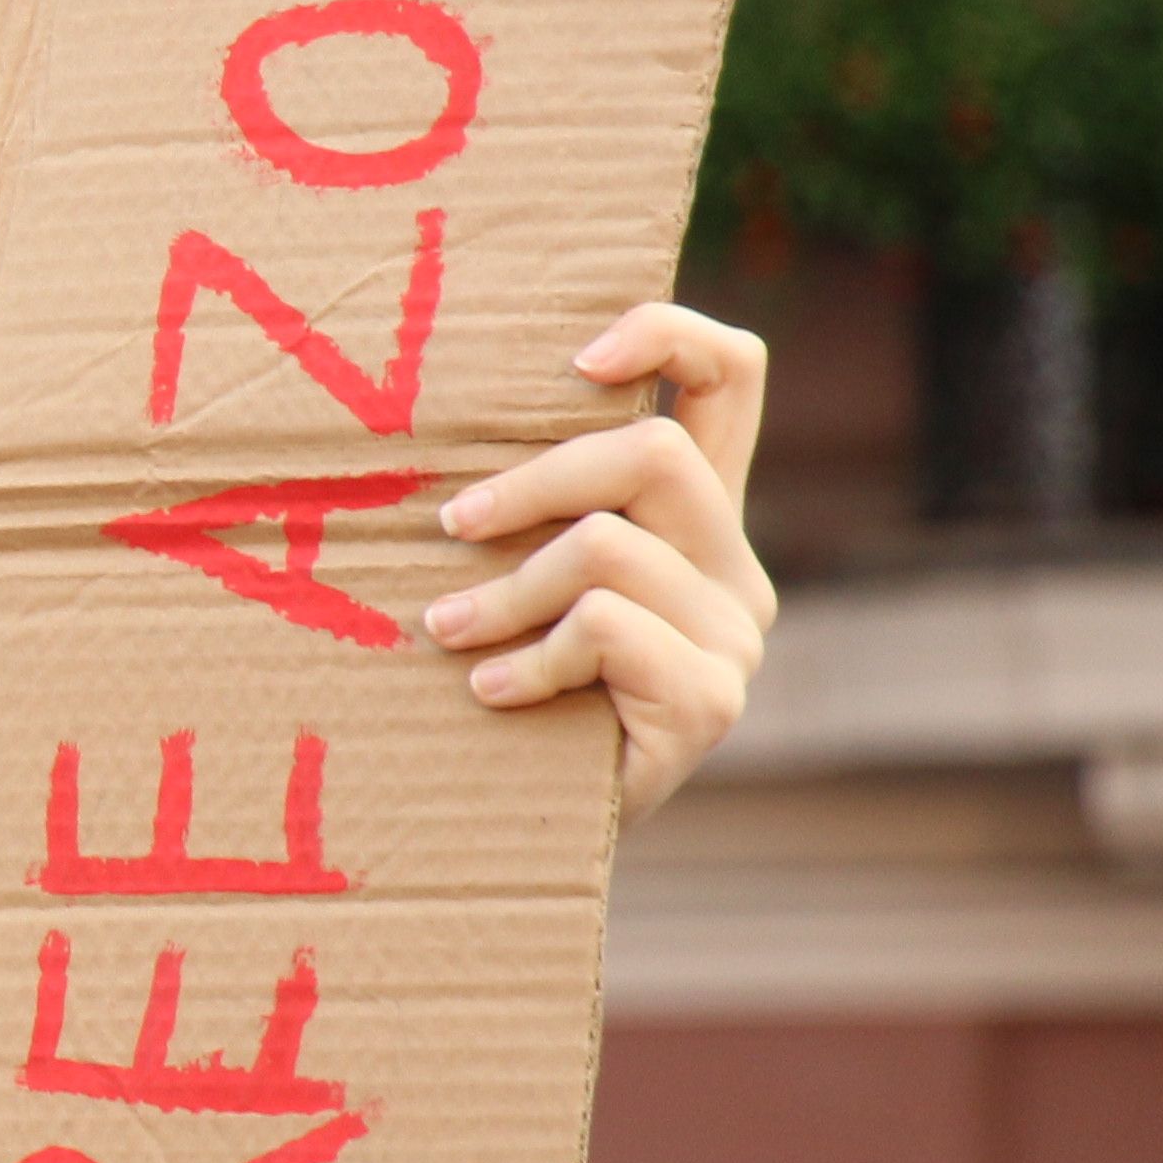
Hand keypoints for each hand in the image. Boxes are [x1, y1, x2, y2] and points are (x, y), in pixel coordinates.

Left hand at [427, 303, 772, 819]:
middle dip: (534, 481)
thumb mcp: (517, 578)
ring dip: (505, 591)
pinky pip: (604, 629)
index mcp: (695, 515)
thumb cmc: (506, 685)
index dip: (669, 335)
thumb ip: (522, 507)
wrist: (529, 827)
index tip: (576, 361)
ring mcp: (733, 635)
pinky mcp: (712, 701)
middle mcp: (732, 565)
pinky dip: (529, 658)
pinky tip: (493, 694)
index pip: (733, 376)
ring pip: (608, 548)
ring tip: (446, 633)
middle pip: (654, 454)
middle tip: (451, 526)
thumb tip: (429, 427)